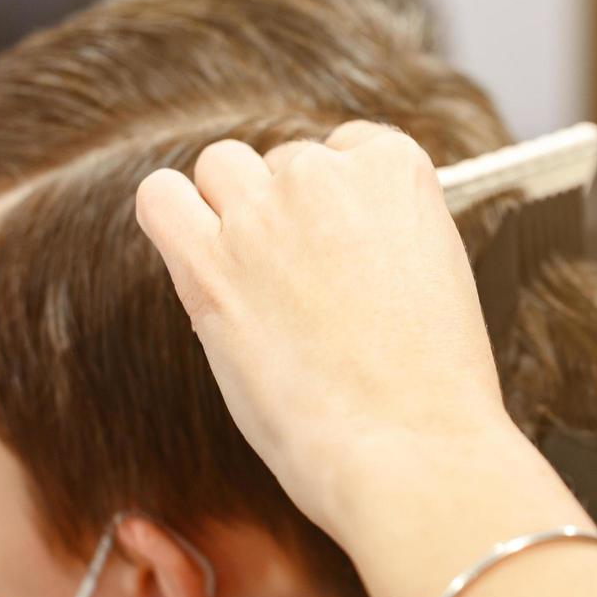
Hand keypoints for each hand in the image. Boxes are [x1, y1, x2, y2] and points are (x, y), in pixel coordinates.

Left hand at [135, 121, 514, 531]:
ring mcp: (263, 214)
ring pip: (221, 169)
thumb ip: (384, 231)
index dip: (340, 204)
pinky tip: (196, 259)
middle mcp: (325, 175)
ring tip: (253, 280)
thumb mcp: (436, 274)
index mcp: (396, 169)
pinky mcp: (209, 264)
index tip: (342, 250)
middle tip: (303, 288)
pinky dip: (171, 219)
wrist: (412, 448)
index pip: (347, 147)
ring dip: (230, 212)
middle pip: (282, 162)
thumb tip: (333, 235)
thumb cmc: (432, 387)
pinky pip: (160, 199)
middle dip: (287, 215)